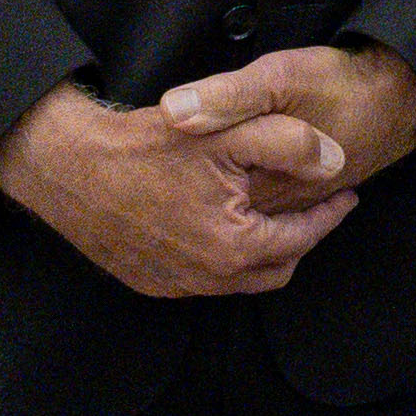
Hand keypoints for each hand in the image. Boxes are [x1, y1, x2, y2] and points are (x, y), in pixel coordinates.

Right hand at [0, 82, 357, 297]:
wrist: (70, 166)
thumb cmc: (147, 146)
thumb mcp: (232, 130)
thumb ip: (294, 144)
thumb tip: (335, 162)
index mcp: (234, 247)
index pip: (303, 239)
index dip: (329, 214)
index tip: (345, 192)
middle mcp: (206, 279)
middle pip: (277, 269)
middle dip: (301, 238)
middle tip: (314, 205)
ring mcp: (174, 285)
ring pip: (240, 278)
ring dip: (263, 249)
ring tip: (273, 211)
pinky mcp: (148, 282)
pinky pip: (203, 279)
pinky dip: (225, 257)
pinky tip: (224, 222)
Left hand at [163, 44, 415, 214]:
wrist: (402, 96)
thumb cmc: (341, 86)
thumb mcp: (279, 77)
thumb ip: (226, 96)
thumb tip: (173, 112)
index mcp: (260, 186)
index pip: (197, 200)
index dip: (163, 184)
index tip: (140, 159)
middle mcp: (275, 206)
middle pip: (217, 216)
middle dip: (185, 199)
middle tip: (155, 178)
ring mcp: (292, 204)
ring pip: (241, 217)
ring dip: (213, 202)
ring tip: (181, 179)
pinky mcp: (307, 194)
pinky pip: (265, 208)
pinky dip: (241, 198)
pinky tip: (228, 178)